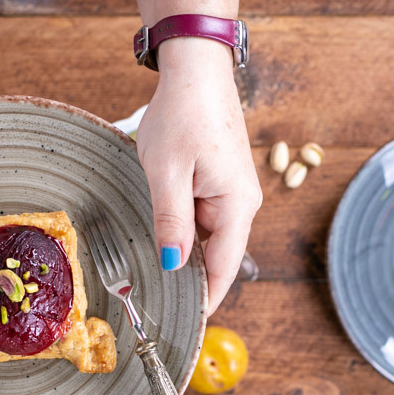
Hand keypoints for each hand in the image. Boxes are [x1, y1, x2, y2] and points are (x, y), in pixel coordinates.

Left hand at [135, 38, 261, 314]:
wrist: (196, 68)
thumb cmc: (183, 113)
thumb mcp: (166, 172)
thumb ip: (171, 222)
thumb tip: (172, 264)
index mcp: (236, 205)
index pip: (222, 269)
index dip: (204, 300)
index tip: (184, 326)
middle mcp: (243, 202)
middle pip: (216, 256)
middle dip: (188, 276)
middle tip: (153, 299)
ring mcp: (234, 190)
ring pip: (208, 236)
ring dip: (182, 246)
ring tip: (150, 260)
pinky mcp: (222, 179)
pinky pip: (204, 215)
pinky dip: (184, 225)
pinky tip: (161, 222)